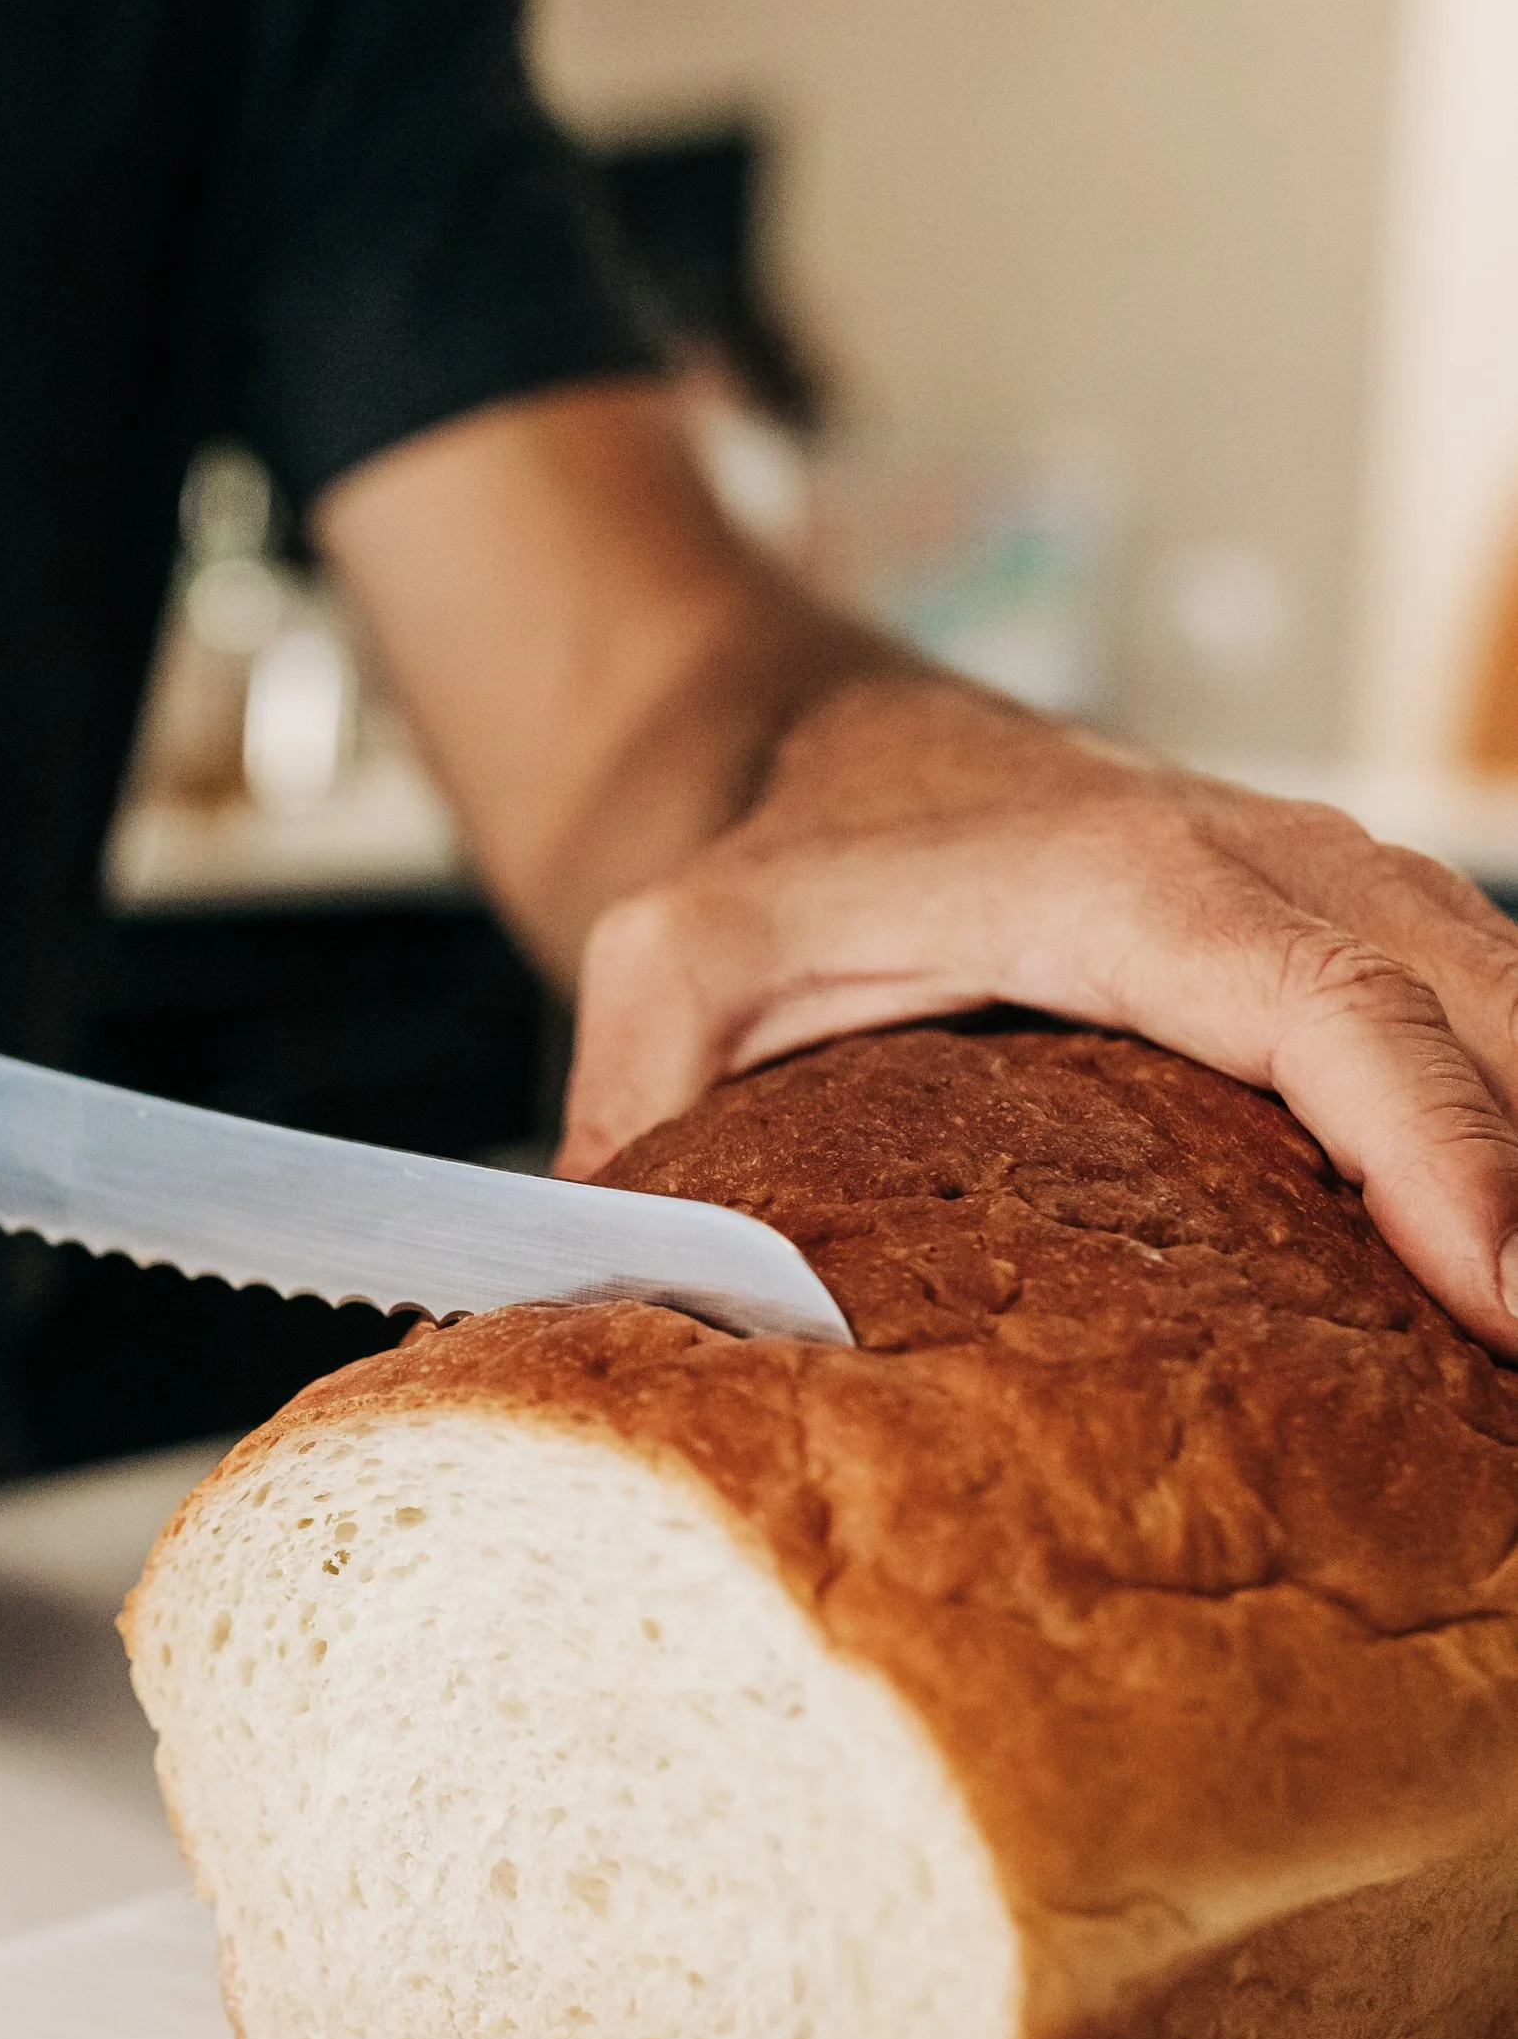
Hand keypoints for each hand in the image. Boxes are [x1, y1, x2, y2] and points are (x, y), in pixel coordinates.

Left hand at [561, 673, 1517, 1352]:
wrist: (817, 745)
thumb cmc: (764, 864)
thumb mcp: (664, 961)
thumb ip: (639, 1108)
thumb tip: (611, 1289)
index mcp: (1123, 884)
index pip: (1330, 1015)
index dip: (1441, 1151)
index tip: (1506, 1293)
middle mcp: (1258, 865)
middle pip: (1472, 1003)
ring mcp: (1317, 886)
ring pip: (1499, 994)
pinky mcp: (1335, 926)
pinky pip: (1474, 1006)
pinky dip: (1511, 1101)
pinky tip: (1509, 1250)